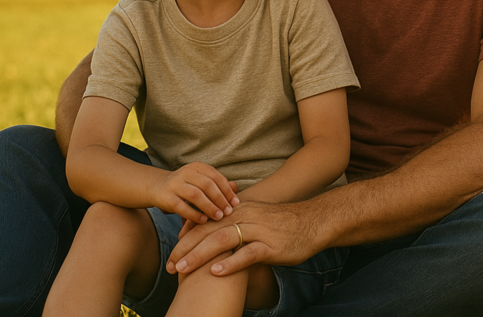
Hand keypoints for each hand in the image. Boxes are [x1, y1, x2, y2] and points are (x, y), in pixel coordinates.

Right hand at [153, 162, 239, 225]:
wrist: (157, 188)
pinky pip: (182, 207)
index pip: (216, 176)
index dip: (227, 190)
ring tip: (219, 217)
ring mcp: (174, 184)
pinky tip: (203, 221)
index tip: (236, 203)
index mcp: (196, 167)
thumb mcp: (201, 182)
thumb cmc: (186, 187)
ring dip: (209, 207)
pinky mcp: (166, 197)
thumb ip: (217, 185)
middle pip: (207, 185)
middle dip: (220, 199)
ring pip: (196, 195)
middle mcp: (185, 172)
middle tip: (229, 212)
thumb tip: (236, 188)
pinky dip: (194, 214)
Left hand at [168, 200, 322, 275]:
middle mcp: (243, 217)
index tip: (172, 253)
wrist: (312, 221)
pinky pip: (247, 254)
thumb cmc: (281, 224)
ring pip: (221, 240)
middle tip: (170, 266)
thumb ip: (234, 225)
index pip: (205, 222)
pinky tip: (216, 272)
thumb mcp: (255, 219)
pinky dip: (230, 263)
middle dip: (185, 249)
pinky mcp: (270, 246)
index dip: (186, 237)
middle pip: (207, 231)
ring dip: (199, 255)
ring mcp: (257, 230)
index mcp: (238, 210)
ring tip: (182, 269)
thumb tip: (214, 241)